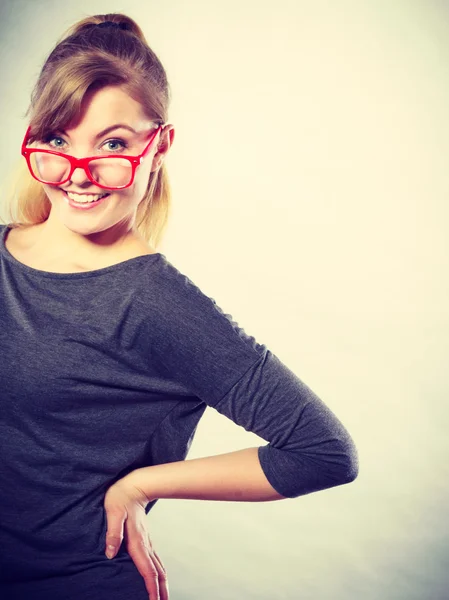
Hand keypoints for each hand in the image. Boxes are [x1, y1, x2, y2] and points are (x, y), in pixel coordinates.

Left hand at [103, 474, 168, 599]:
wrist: (134, 484)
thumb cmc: (121, 497)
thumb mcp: (113, 512)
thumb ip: (112, 533)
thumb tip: (110, 554)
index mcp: (137, 540)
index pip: (147, 569)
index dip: (151, 587)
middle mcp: (145, 543)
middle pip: (157, 571)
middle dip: (161, 590)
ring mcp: (147, 541)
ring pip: (158, 566)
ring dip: (162, 582)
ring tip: (164, 597)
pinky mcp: (145, 538)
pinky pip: (155, 559)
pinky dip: (159, 571)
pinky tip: (158, 576)